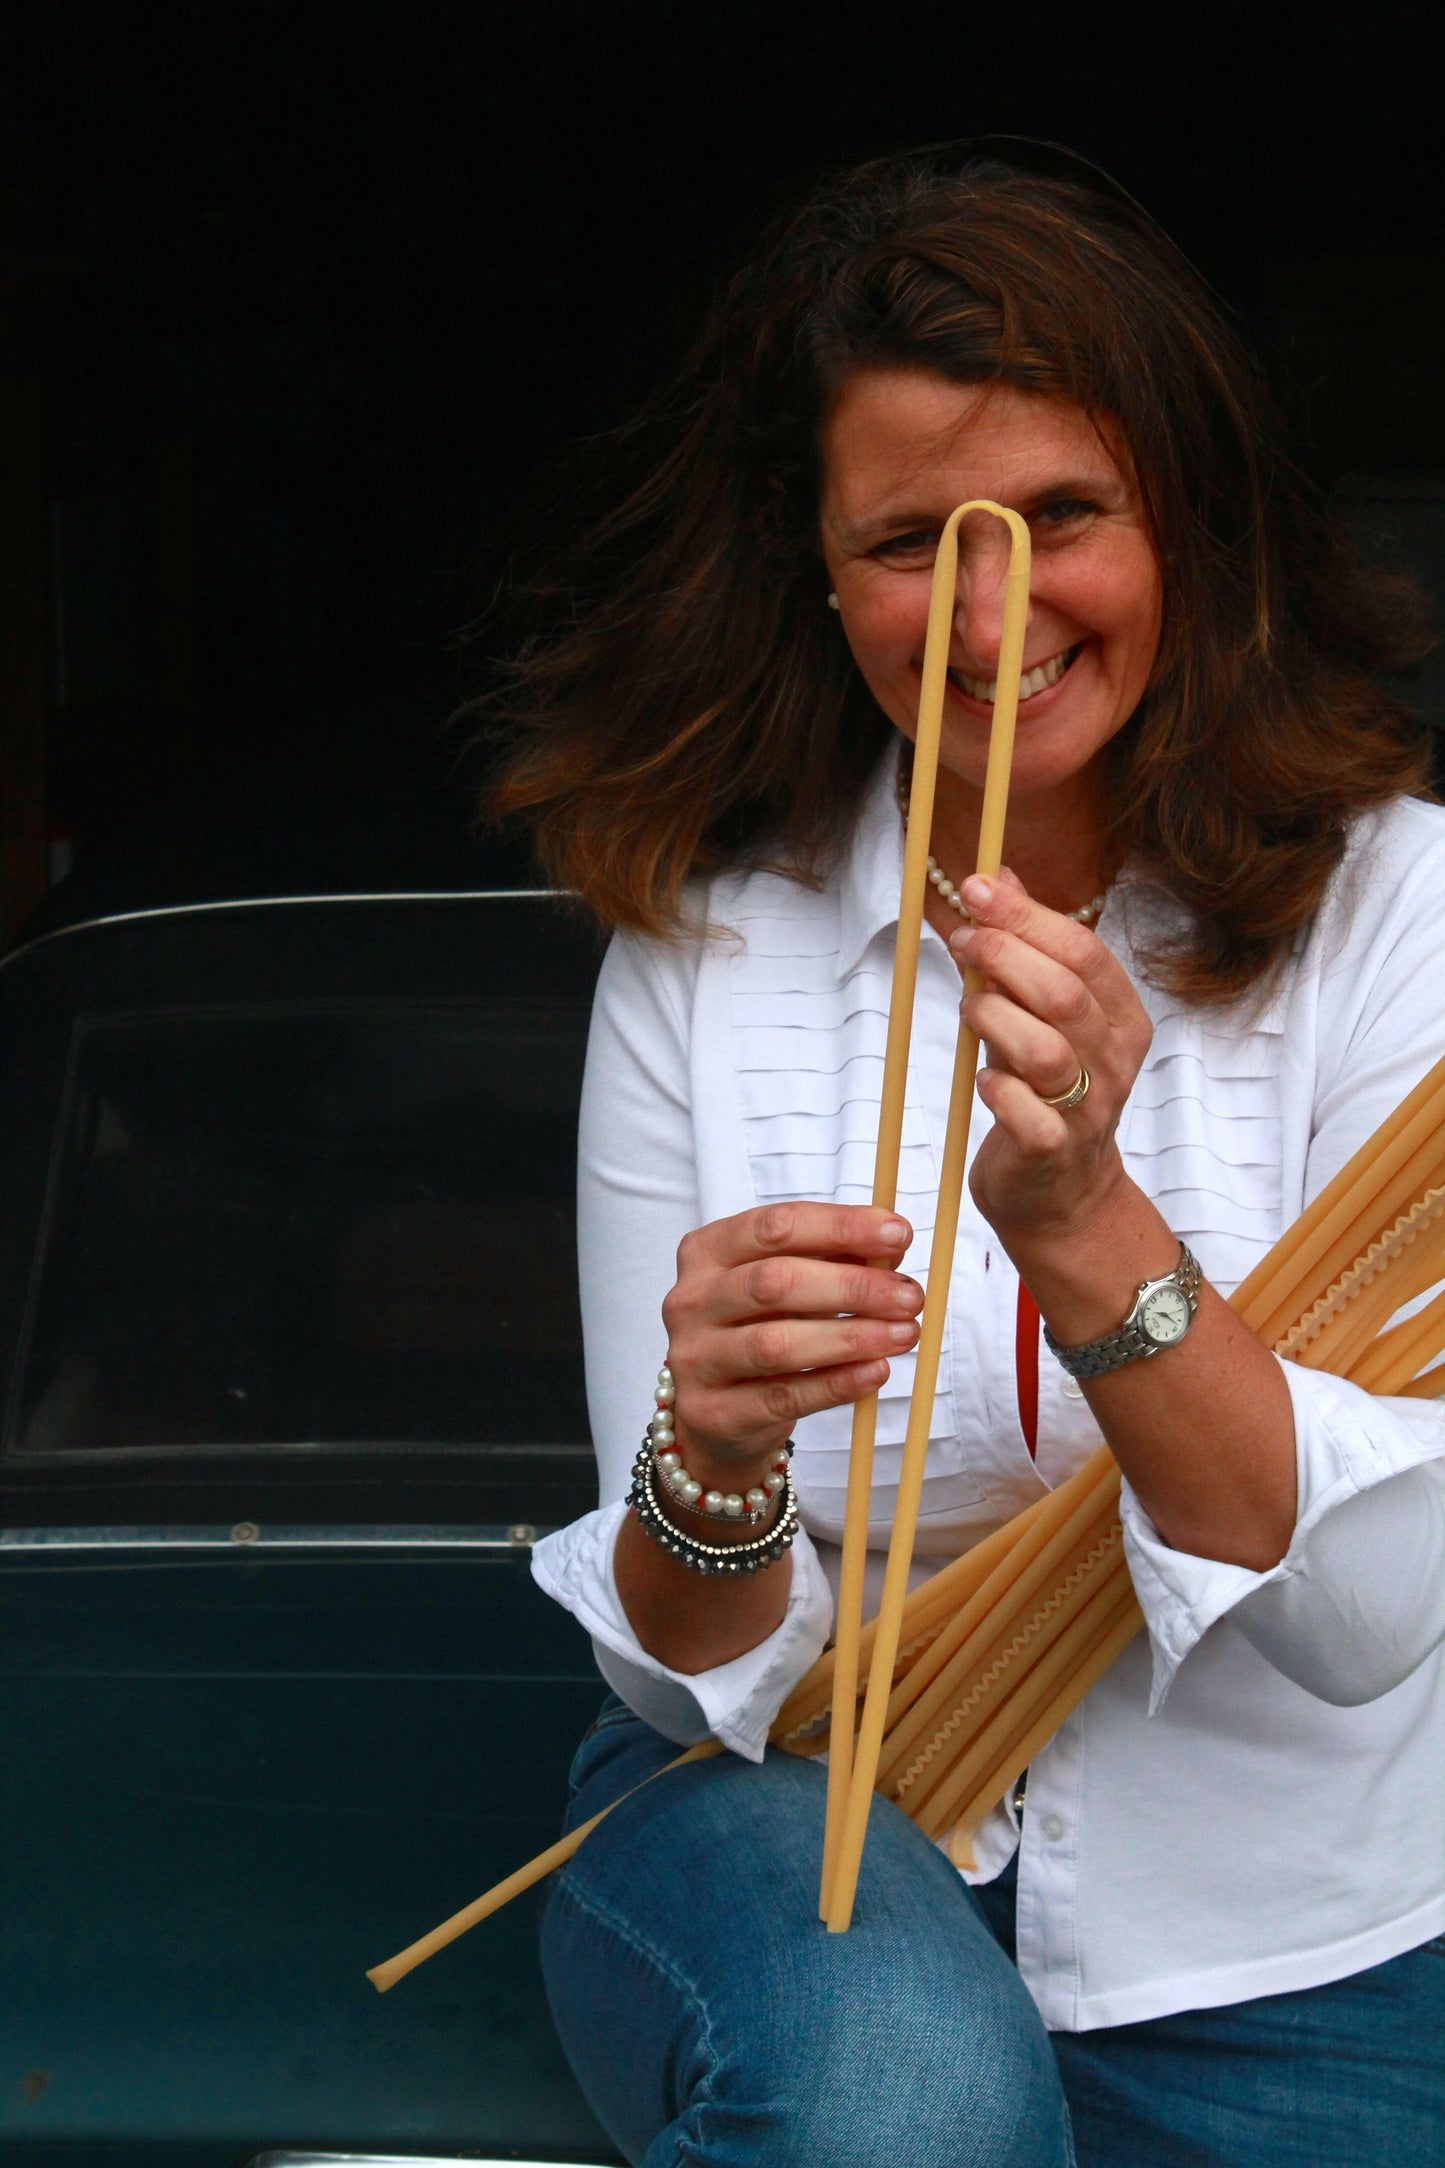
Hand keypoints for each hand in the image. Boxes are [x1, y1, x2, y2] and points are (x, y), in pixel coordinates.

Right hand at [659, 1203, 923, 1481]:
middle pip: (775, 1282)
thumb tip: (892, 1246)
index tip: (900, 1234)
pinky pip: (783, 1397)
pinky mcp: (712, 1412)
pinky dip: (837, 1384)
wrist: (716, 1413)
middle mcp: (691, 1300)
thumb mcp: (786, 1285)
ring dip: (852, 1337)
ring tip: (904, 1334)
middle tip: (910, 1296)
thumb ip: (831, 1259)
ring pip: (777, 1344)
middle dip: (853, 1286)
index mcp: (708, 1251)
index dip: (841, 1227)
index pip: (776, 1226)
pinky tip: (876, 1372)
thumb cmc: (760, 1330)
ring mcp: (695, 1358)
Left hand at [949, 869, 1152, 1242]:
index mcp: (1120, 1016)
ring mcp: (1088, 1108)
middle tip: (961, 939)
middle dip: (1005, 955)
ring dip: (994, 1017)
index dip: (1027, 915)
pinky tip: (984, 1077)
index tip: (976, 887)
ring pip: (1045, 1049)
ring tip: (967, 1008)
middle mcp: (1113, 1059)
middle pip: (1064, 993)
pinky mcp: (1054, 1152)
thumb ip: (1023, 950)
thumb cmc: (1045, 1091)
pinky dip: (998, 1089)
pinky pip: (1029, 1116)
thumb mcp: (1039, 1014)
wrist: (1062, 1193)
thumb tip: (997, 874)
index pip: (1084, 950)